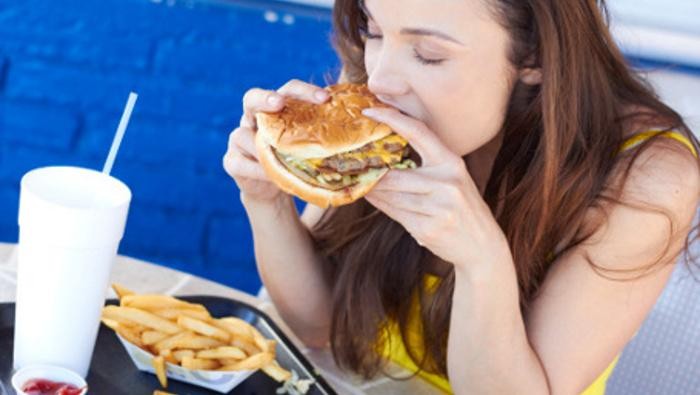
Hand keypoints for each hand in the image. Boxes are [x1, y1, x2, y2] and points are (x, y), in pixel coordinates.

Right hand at [223, 80, 329, 204]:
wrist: (272, 189)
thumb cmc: (296, 162)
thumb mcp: (309, 148)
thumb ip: (324, 136)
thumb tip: (365, 129)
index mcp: (276, 110)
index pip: (287, 91)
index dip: (303, 91)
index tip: (324, 98)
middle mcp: (253, 118)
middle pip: (252, 98)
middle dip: (264, 98)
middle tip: (278, 103)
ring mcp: (238, 138)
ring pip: (242, 135)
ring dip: (261, 146)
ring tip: (280, 158)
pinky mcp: (231, 162)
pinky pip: (240, 163)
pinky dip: (256, 169)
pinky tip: (270, 175)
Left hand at [362, 108, 508, 267]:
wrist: (482, 246)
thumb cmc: (462, 209)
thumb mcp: (452, 180)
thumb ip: (426, 166)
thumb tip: (385, 155)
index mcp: (452, 163)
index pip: (419, 132)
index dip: (392, 118)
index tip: (369, 110)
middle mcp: (447, 183)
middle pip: (395, 174)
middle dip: (372, 172)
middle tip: (352, 164)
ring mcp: (438, 208)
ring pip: (391, 196)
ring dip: (372, 191)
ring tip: (359, 183)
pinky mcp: (428, 229)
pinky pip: (395, 213)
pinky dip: (380, 205)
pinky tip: (372, 198)